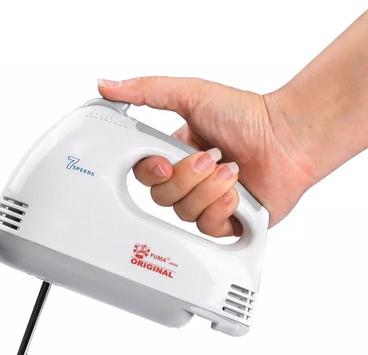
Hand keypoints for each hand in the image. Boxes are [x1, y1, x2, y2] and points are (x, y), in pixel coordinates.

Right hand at [98, 77, 314, 235]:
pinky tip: (237, 192)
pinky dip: (222, 209)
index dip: (151, 173)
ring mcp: (206, 203)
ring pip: (184, 213)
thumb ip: (147, 91)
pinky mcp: (224, 222)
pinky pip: (206, 227)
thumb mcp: (191, 94)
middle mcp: (188, 181)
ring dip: (208, 190)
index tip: (165, 162)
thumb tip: (107, 85)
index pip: (145, 174)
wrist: (288, 139)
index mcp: (175, 155)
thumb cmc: (247, 115)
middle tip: (212, 158)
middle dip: (187, 178)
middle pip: (162, 197)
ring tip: (232, 171)